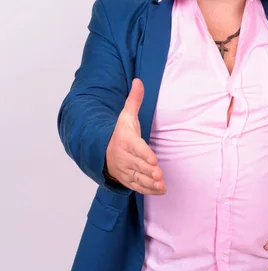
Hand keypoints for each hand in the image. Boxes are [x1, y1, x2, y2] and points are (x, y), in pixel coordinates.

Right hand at [105, 78, 166, 194]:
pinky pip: (137, 186)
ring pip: (138, 178)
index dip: (144, 154)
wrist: (102, 150)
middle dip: (148, 170)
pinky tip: (161, 190)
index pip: (135, 147)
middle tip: (159, 174)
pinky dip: (148, 190)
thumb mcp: (125, 116)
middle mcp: (123, 157)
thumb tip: (139, 80)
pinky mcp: (127, 180)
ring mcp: (125, 170)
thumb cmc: (119, 132)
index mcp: (125, 141)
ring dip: (150, 183)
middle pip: (137, 165)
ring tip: (162, 185)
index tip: (154, 159)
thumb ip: (134, 100)